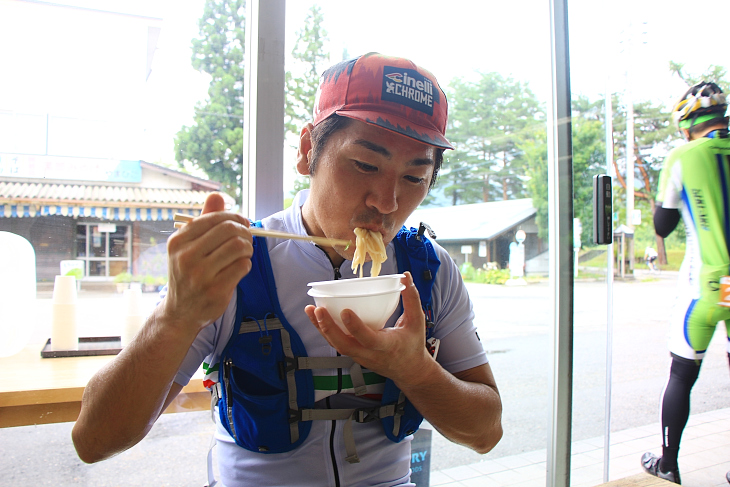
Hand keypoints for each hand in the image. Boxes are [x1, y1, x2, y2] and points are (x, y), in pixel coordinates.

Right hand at [162, 193, 253, 334]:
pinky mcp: (215, 290)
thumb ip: (203, 220)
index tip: (243, 223)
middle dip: (244, 232)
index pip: (214, 218)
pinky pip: (242, 266)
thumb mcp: (188, 246)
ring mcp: (200, 275)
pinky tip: (240, 268)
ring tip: (244, 254)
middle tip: (247, 239)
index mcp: (178, 241)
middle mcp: (186, 256)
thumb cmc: (188, 274)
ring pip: (238, 247)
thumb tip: (217, 195)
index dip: (235, 218)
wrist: (180, 312)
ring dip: (248, 248)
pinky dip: (246, 264)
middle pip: (229, 230)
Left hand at [304, 272, 431, 386]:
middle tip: (318, 310)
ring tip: (311, 310)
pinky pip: (337, 344)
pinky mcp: (355, 355)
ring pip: (337, 345)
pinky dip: (326, 331)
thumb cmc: (413, 345)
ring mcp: (360, 357)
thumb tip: (406, 276)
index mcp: (387, 346)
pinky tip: (317, 317)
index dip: (355, 327)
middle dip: (328, 328)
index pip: (368, 339)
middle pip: (344, 345)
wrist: (409, 371)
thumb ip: (412, 299)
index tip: (345, 311)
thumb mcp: (417, 322)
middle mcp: (370, 354)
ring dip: (322, 329)